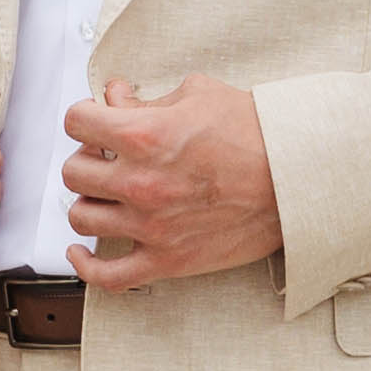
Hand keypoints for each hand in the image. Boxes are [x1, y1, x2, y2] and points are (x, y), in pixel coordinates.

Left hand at [63, 76, 278, 290]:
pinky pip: (108, 275)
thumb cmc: (256, 134)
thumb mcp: (199, 95)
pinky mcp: (167, 260)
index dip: (84, 117)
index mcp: (145, 135)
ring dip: (90, 201)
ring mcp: (151, 226)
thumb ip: (148, 98)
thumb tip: (116, 97)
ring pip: (82, 217)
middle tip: (105, 156)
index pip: (76, 122)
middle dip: (87, 157)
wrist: (297, 178)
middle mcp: (141, 182)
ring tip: (106, 193)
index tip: (94, 121)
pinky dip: (86, 265)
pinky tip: (80, 251)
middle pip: (73, 171)